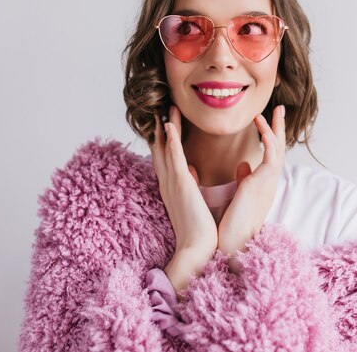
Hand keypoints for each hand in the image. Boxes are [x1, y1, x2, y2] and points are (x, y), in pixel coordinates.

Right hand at [149, 104, 217, 267]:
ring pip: (166, 148)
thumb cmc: (198, 228)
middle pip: (160, 149)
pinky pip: (175, 157)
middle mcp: (167, 182)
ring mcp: (172, 182)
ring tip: (164, 108)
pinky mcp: (182, 184)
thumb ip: (190, 184)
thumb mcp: (192, 201)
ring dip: (165, 127)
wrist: (197, 248)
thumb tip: (192, 171)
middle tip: (158, 108)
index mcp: (171, 186)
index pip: (164, 156)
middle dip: (159, 128)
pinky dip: (171, 140)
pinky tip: (169, 125)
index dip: (162, 138)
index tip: (163, 120)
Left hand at [217, 105, 286, 273]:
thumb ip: (244, 179)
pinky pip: (272, 155)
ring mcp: (268, 182)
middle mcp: (269, 181)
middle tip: (279, 108)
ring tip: (274, 109)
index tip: (265, 120)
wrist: (234, 242)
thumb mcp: (240, 196)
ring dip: (276, 128)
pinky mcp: (263, 182)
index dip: (271, 136)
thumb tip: (243, 165)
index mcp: (263, 183)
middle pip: (279, 148)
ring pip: (279, 148)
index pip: (270, 155)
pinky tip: (262, 124)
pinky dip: (268, 138)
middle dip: (279, 127)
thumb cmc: (233, 223)